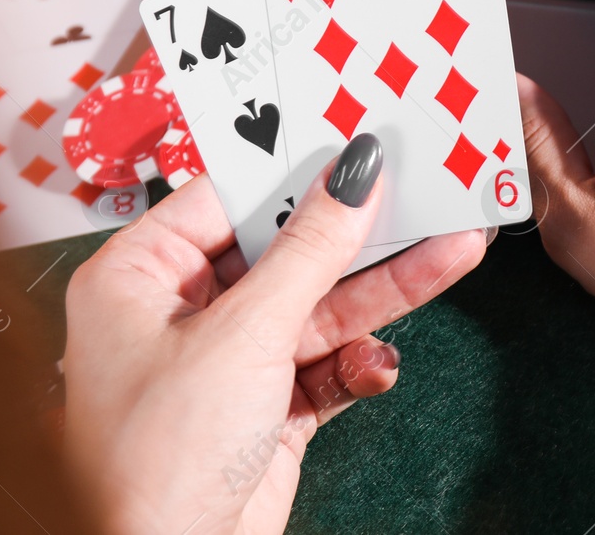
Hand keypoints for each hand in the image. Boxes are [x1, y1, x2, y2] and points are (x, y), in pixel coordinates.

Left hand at [63, 136, 488, 533]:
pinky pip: (328, 363)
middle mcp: (180, 313)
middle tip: (428, 191)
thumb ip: (311, 249)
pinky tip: (380, 364)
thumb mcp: (246, 333)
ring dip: (385, 291)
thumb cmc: (158, 457)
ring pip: (321, 306)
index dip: (297, 169)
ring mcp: (229, 363)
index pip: (228, 196)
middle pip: (287, 251)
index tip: (362, 138)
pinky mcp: (269, 409)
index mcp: (139, 277)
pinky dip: (359, 363)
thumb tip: (354, 173)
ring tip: (455, 253)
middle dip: (361, 234)